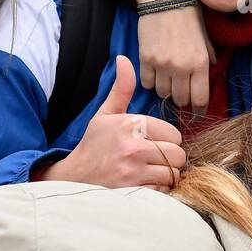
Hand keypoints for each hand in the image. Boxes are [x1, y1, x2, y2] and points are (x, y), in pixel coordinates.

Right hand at [33, 56, 185, 190]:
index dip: (167, 140)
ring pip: (172, 174)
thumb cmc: (94, 144)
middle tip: (156, 160)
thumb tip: (124, 58)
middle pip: (178, 155)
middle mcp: (132, 147)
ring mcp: (132, 172)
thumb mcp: (105, 114)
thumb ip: (121, 88)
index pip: (174, 134)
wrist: (73, 178)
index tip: (155, 143)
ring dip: (166, 176)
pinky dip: (159, 190)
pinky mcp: (133, 192)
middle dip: (170, 159)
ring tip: (152, 172)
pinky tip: (145, 185)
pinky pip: (163, 191)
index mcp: (129, 125)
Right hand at [135, 0, 213, 112]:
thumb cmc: (189, 15)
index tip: (197, 113)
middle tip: (181, 93)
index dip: (198, 110)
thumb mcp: (205, 37)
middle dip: (182, 100)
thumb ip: (208, 57)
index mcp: (200, 63)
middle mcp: (181, 68)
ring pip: (162, 94)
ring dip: (166, 90)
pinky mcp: (145, 59)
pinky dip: (151, 82)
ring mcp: (161, 65)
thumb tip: (212, 70)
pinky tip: (155, 73)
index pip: (200, 99)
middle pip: (180, 100)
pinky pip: (147, 83)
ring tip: (168, 80)